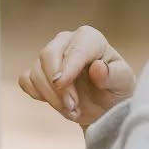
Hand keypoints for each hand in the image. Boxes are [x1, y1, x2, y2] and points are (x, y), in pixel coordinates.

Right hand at [18, 25, 134, 127]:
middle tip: (72, 107)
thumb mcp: (123, 84)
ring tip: (72, 111)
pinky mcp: (37, 72)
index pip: (74, 48)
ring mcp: (49, 56)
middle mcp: (66, 42)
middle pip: (48, 54)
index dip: (67, 67)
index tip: (61, 84)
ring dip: (52, 96)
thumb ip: (113, 75)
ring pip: (36, 72)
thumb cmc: (116, 89)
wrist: (104, 105)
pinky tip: (57, 104)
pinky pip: (26, 81)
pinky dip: (38, 95)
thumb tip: (97, 67)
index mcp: (89, 38)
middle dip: (57, 85)